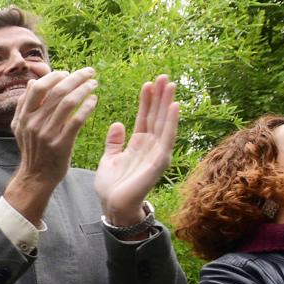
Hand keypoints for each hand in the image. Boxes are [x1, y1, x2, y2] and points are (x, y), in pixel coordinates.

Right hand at [4, 68, 99, 223]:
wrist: (36, 177)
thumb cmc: (33, 149)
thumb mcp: (21, 127)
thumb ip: (25, 105)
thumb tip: (33, 82)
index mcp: (23, 117)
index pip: (39, 88)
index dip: (55, 76)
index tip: (68, 72)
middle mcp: (34, 123)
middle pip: (57, 91)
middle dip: (76, 78)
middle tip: (89, 72)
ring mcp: (47, 134)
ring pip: (68, 103)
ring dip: (84, 89)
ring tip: (94, 84)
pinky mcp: (61, 144)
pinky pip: (77, 120)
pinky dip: (87, 107)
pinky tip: (94, 101)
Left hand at [94, 75, 178, 225]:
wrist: (113, 207)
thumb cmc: (112, 185)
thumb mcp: (109, 159)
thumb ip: (114, 142)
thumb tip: (117, 124)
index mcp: (138, 144)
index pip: (144, 118)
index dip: (146, 101)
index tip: (148, 84)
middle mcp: (151, 146)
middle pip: (156, 117)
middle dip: (159, 97)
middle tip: (163, 76)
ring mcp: (157, 153)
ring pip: (164, 123)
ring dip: (167, 103)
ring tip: (169, 85)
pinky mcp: (159, 162)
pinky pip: (167, 138)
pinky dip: (171, 122)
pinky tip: (174, 107)